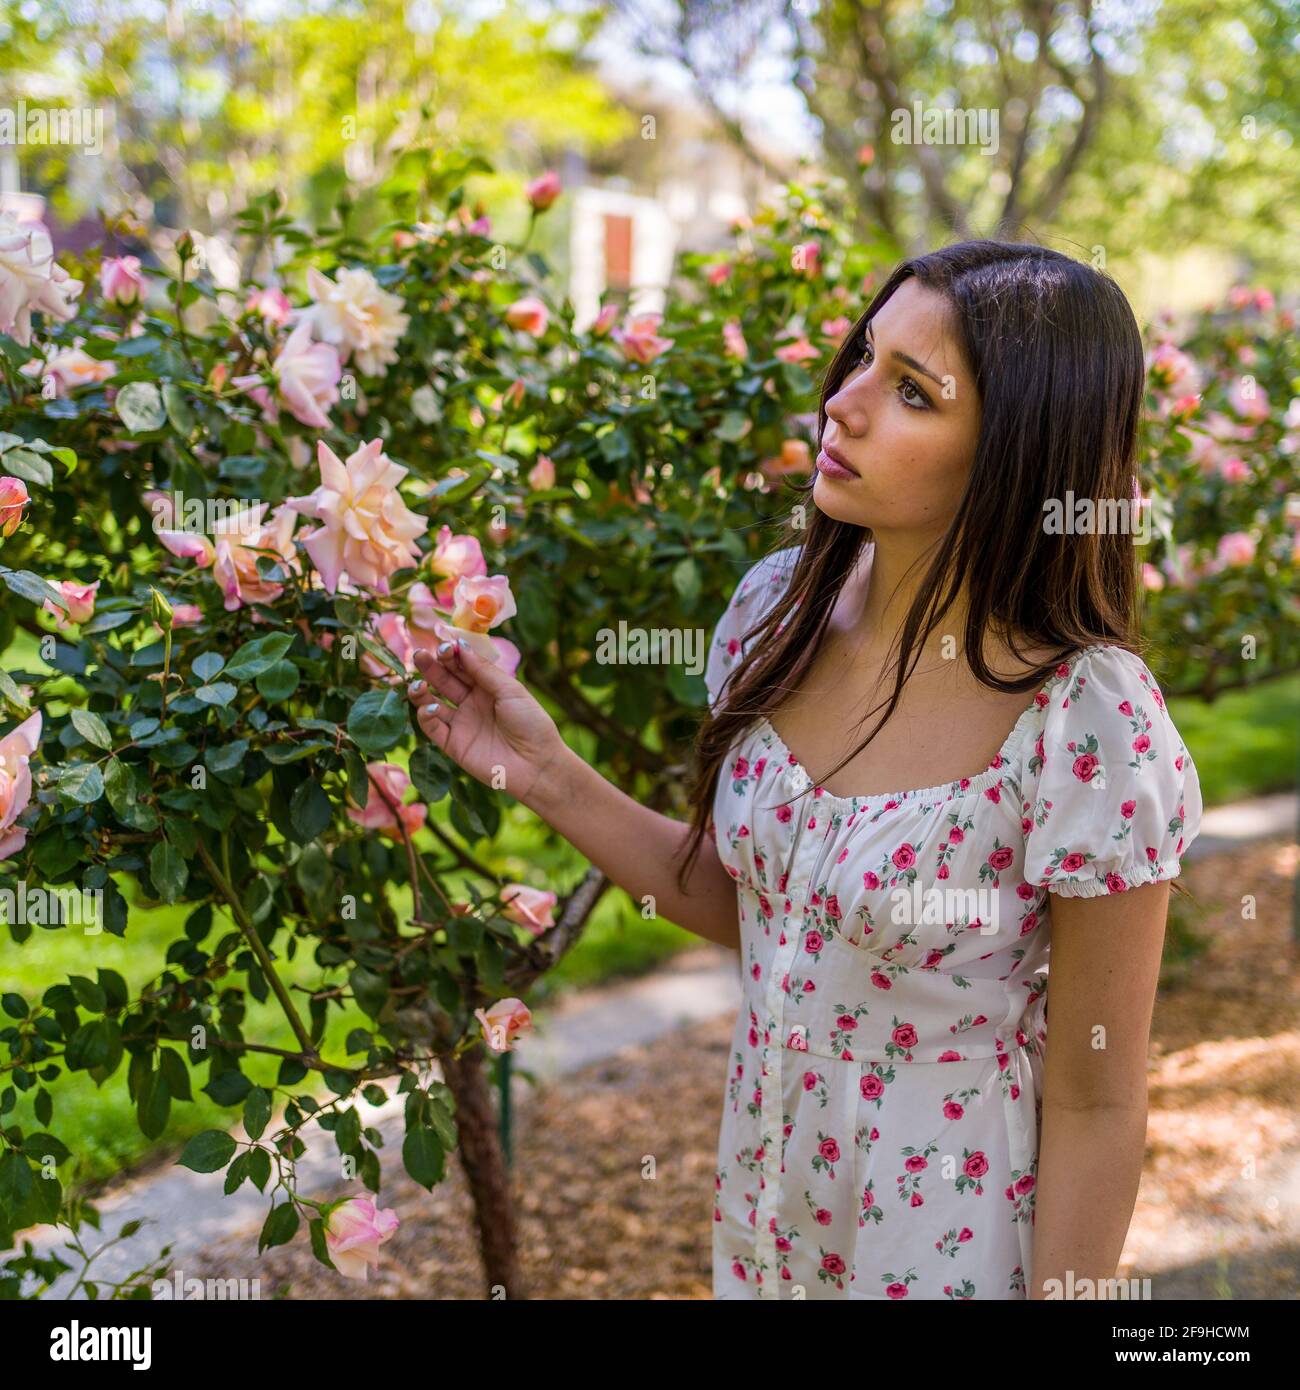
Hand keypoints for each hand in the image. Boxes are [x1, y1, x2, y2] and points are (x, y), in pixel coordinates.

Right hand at [408, 640, 566, 808]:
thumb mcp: (510, 690)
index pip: (463, 666)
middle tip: (419, 655)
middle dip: (431, 667)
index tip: (445, 647)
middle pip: (445, 680)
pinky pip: (432, 727)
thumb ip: (483, 670)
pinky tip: (431, 708)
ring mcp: (461, 723)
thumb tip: (460, 646)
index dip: (452, 655)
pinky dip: (426, 716)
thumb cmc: (531, 724)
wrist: (536, 764)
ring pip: (432, 702)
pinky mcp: (453, 744)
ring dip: (421, 691)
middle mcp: (472, 703)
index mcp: (487, 687)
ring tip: (417, 684)